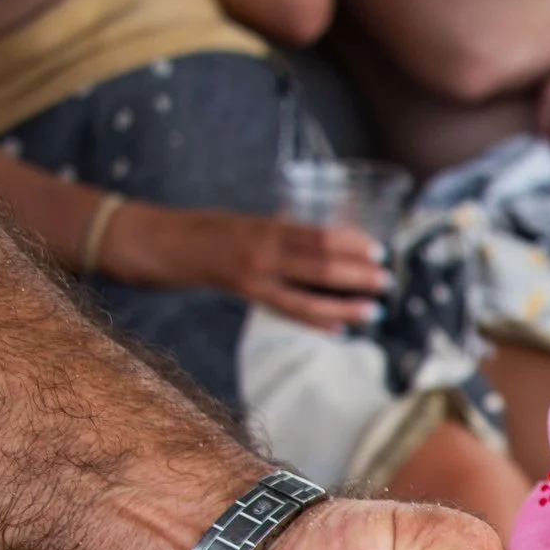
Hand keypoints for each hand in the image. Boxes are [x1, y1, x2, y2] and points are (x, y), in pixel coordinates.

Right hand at [102, 204, 390, 330]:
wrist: (161, 241)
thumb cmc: (212, 231)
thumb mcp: (251, 223)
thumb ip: (285, 233)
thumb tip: (327, 243)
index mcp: (268, 225)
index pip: (319, 234)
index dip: (352, 243)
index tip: (379, 249)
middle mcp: (264, 247)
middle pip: (321, 263)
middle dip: (358, 273)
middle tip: (387, 280)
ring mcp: (255, 272)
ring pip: (309, 291)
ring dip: (345, 301)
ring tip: (373, 308)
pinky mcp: (245, 291)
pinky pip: (288, 309)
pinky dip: (317, 318)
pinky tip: (340, 326)